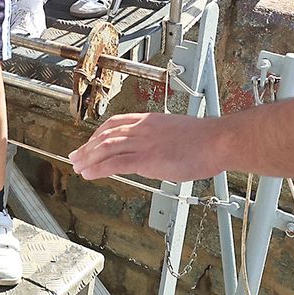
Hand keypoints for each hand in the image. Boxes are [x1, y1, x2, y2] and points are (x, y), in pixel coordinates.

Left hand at [70, 112, 226, 181]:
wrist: (218, 140)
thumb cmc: (205, 140)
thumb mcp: (176, 133)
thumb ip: (160, 141)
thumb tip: (153, 154)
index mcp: (148, 120)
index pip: (115, 123)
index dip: (98, 134)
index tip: (89, 142)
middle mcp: (142, 129)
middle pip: (105, 135)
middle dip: (87, 147)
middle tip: (75, 157)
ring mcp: (143, 143)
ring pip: (106, 148)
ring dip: (88, 159)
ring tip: (78, 167)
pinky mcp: (147, 158)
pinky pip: (116, 163)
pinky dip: (98, 169)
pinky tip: (89, 174)